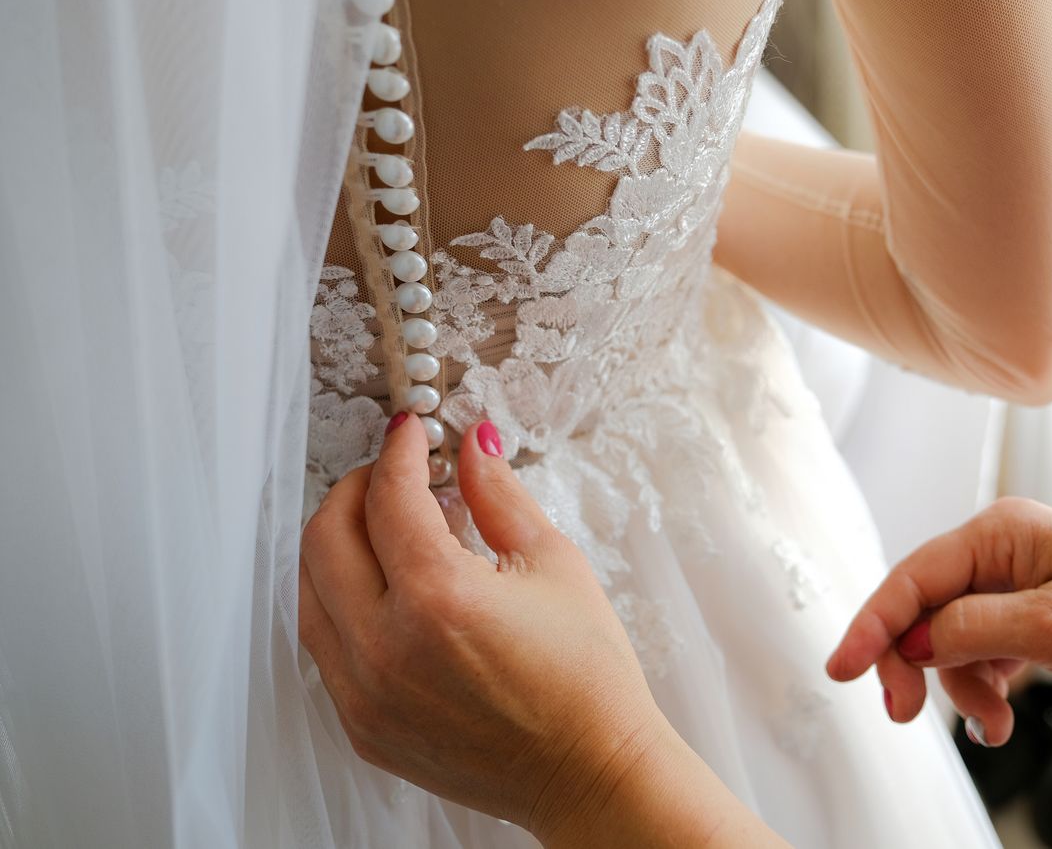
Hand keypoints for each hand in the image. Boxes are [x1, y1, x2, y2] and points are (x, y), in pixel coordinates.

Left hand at [299, 416, 788, 847]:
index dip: (399, 451)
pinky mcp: (364, 728)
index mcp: (438, 597)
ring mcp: (366, 695)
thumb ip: (498, 495)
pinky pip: (325, 648)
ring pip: (309, 593)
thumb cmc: (585, 678)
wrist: (590, 771)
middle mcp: (386, 647)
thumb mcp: (552, 564)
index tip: (410, 432)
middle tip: (390, 473)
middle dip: (354, 488)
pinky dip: (341, 604)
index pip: (388, 497)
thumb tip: (472, 444)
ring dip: (336, 546)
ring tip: (384, 530)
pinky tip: (383, 592)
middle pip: (325, 537)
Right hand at [826, 498, 1051, 746]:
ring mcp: (1011, 585)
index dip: (872, 626)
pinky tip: (999, 716)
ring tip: (994, 724)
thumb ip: (974, 630)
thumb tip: (911, 641)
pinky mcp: (1026, 616)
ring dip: (960, 688)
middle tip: (904, 715)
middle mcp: (997, 553)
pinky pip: (979, 653)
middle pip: (922, 611)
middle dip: (913, 666)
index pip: (913, 579)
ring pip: (949, 642)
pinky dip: (983, 689)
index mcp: (998, 534)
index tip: (842, 668)